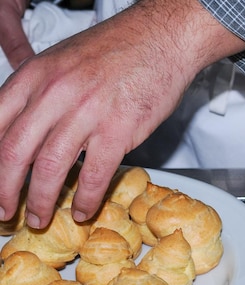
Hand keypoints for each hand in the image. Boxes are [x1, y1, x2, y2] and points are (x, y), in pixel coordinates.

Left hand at [0, 0, 244, 228]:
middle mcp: (55, 93)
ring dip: (41, 201)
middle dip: (5, 190)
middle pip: (14, 152)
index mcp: (35, 75)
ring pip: (50, 168)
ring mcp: (87, 111)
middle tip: (5, 211)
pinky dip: (87, 198)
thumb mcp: (64, 61)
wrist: (162, 39)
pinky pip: (94, 174)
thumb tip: (27, 131)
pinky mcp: (119, 129)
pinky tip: (84, 210)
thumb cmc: (119, 51)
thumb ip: (40, 93)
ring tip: (39, 218)